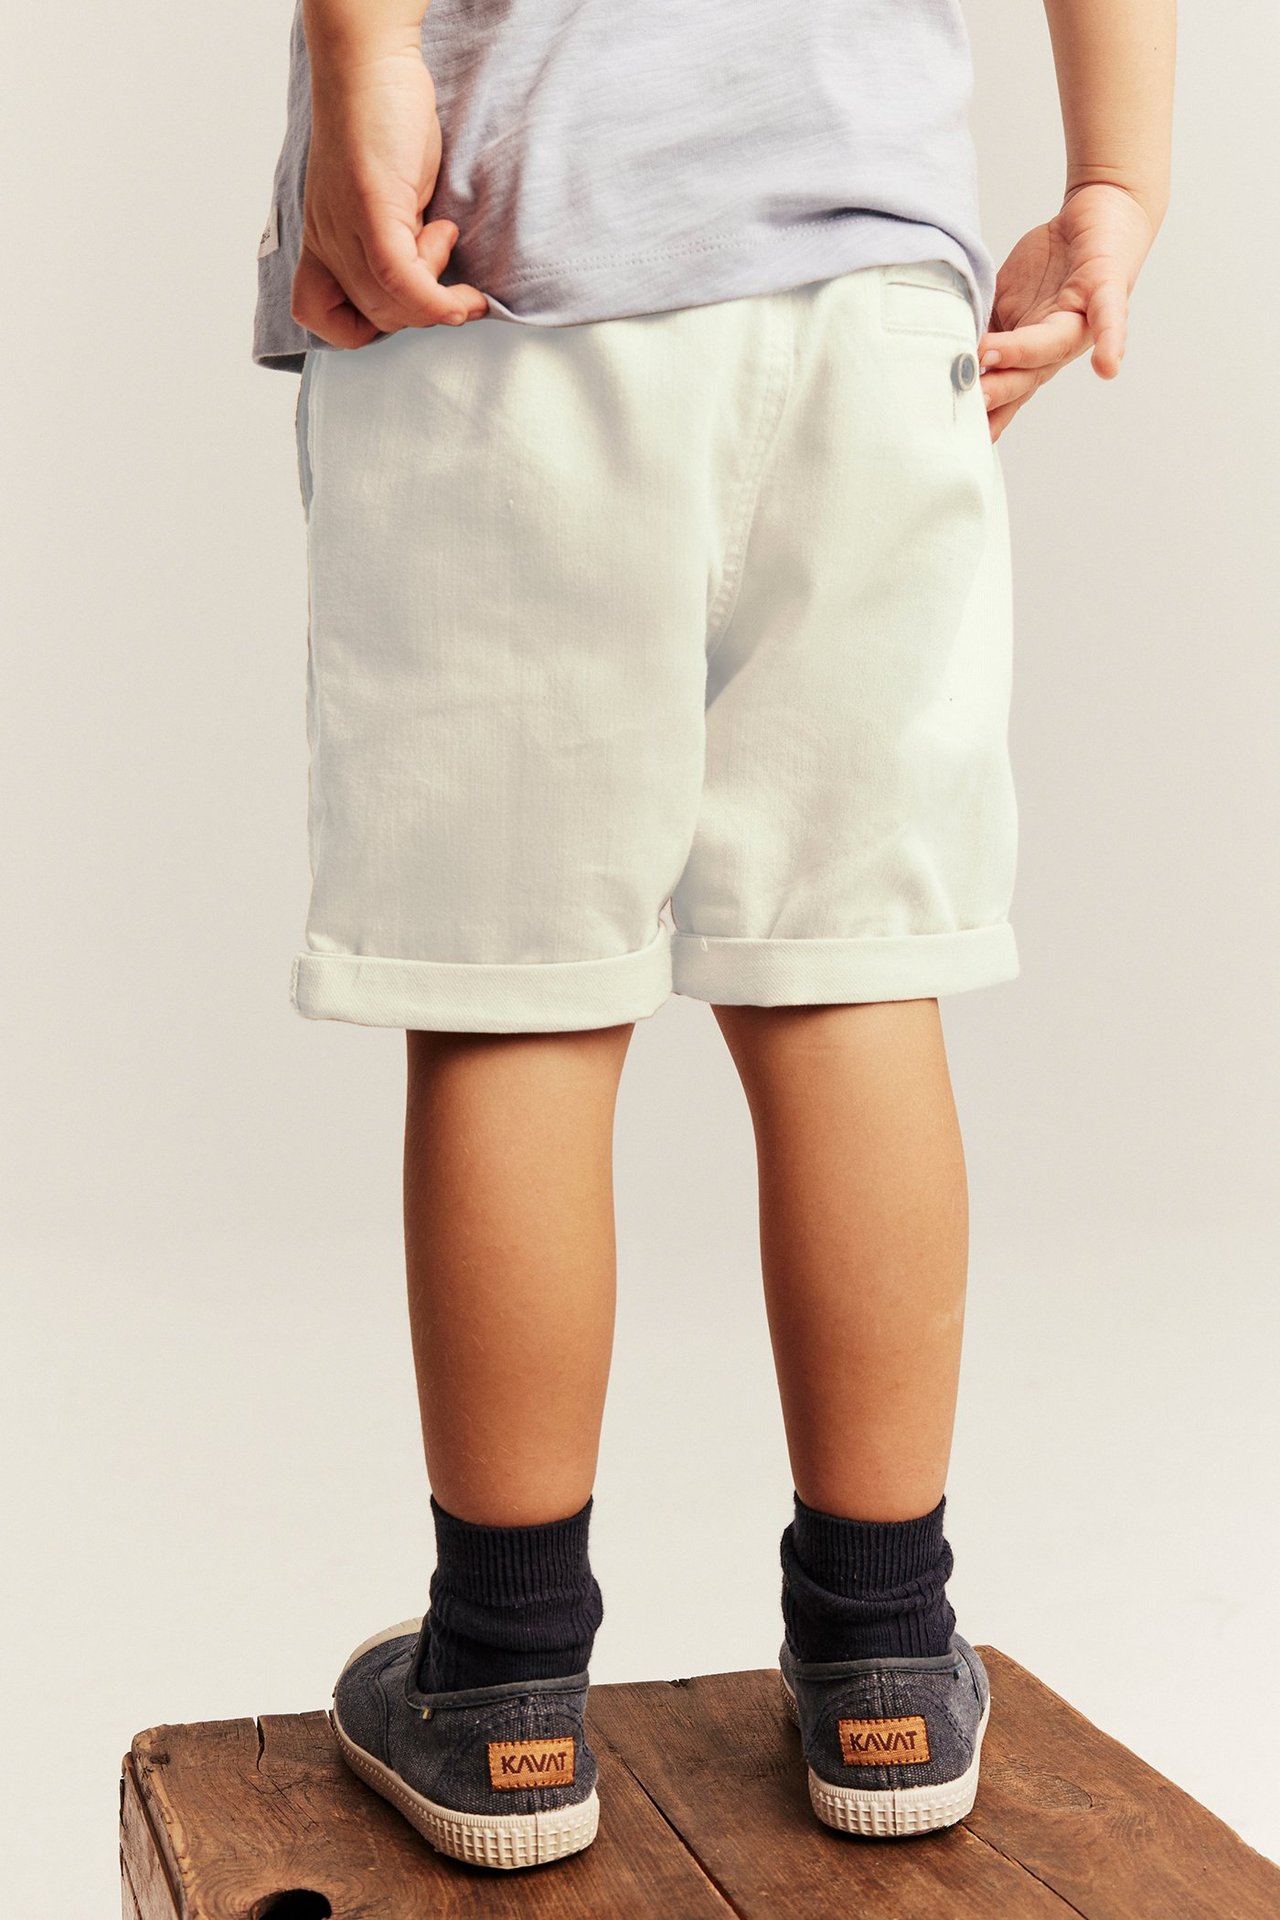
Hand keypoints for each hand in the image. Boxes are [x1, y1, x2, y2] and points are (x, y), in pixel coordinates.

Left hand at [291, 44, 487, 347]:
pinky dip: (437, 300)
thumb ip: (398, 242)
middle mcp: (327, 240)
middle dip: (418, 307)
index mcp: (323, 241)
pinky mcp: (371, 211)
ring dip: (436, 291)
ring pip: (391, 305)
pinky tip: (465, 294)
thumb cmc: (380, 121)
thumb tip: (431, 283)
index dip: (360, 329)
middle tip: (440, 256)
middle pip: (372, 317)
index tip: (404, 306)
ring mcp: (345, 228)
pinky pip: (402, 280)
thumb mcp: (387, 200)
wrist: (370, 62)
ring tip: (445, 237)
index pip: (317, 315)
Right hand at [977, 183, 1158, 440]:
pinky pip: (1109, 316)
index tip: (955, 434)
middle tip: (970, 401)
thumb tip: (942, 348)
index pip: (1002, 386)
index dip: (983, 413)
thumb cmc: (1053, 259)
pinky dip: (1110, 342)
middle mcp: (1057, 345)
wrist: (1103, 209)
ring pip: (1052, 346)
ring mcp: (1082, 319)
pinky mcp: (1106, 286)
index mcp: (1030, 351)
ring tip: (991, 355)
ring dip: (1024, 355)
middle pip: (1025, 375)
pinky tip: (1108, 367)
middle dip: (997, 391)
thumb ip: (981, 327)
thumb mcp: (1005, 299)